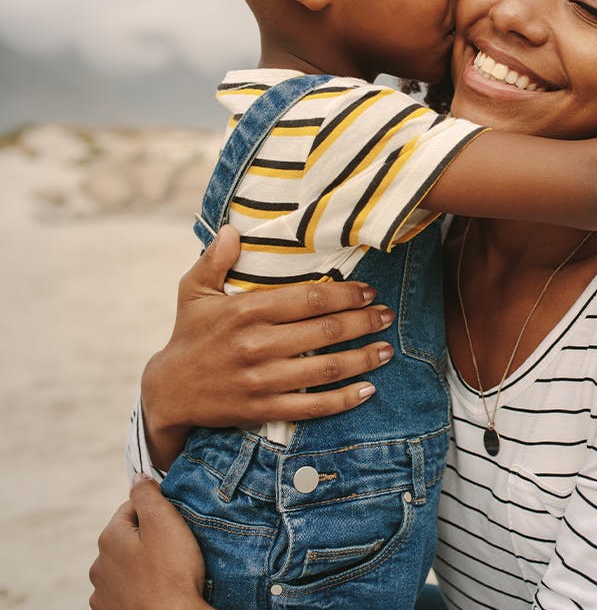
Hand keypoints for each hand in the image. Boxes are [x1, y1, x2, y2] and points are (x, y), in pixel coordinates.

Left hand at [89, 475, 207, 609]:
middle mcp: (99, 564)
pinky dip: (137, 586)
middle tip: (174, 547)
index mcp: (110, 537)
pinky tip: (154, 588)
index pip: (131, 507)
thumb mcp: (164, 521)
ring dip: (140, 563)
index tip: (174, 523)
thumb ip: (147, 494)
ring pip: (124, 564)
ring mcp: (102, 592)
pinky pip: (123, 589)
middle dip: (147, 537)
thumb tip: (138, 476)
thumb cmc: (172, 572)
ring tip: (166, 571)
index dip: (156, 510)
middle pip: (126, 537)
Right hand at [142, 225, 395, 469]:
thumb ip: (215, 259)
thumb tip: (233, 228)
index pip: (309, 299)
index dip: (345, 295)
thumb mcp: (193, 291)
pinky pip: (311, 406)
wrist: (168, 391)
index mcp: (245, 311)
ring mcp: (261, 380)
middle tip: (387, 316)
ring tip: (387, 350)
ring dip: (362, 359)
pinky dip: (343, 399)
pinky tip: (367, 390)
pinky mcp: (262, 409)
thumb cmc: (189, 334)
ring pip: (325, 368)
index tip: (369, 291)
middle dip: (363, 322)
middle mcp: (256, 345)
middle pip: (325, 331)